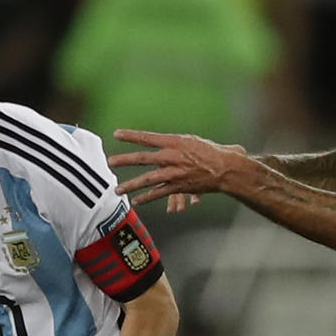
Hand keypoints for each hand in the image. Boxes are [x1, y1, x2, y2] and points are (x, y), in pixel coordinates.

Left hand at [108, 129, 246, 205]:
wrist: (225, 169)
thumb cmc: (211, 152)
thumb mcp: (192, 140)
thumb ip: (174, 142)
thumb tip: (163, 142)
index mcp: (174, 142)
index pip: (147, 137)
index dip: (131, 136)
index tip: (117, 134)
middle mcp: (171, 157)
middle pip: (143, 158)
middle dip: (125, 160)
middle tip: (110, 162)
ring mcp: (174, 173)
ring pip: (147, 180)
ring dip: (131, 185)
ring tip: (117, 190)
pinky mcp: (178, 186)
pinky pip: (159, 193)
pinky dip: (147, 198)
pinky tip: (136, 201)